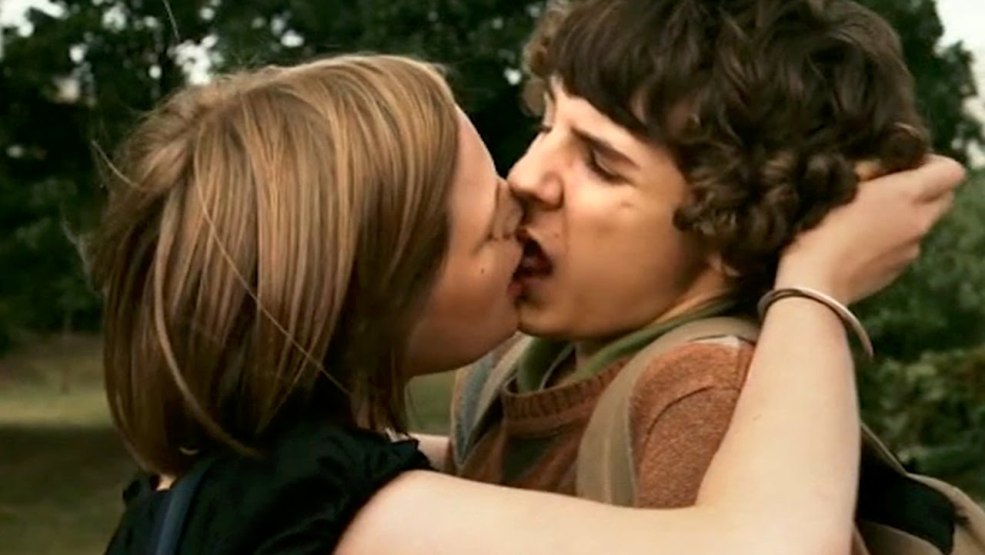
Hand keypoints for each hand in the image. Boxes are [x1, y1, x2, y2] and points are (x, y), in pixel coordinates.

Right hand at [776, 155, 964, 303]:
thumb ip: (871, 171)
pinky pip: (904, 245)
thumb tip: (881, 170)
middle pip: (945, 197)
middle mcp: (918, 221)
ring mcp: (911, 249)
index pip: (951, 171)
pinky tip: (857, 243)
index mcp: (905, 194)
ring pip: (922, 223)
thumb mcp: (840, 184)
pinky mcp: (898, 269)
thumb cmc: (817, 228)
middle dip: (924, 188)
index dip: (931, 163)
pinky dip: (889, 239)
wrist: (812, 282)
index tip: (902, 165)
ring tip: (863, 219)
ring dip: (903, 216)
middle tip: (888, 189)